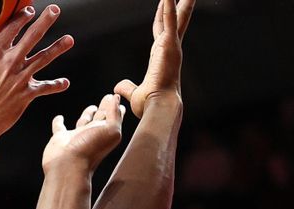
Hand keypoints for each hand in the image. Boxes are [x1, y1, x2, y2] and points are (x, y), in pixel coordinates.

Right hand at [0, 5, 72, 143]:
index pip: (10, 30)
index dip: (21, 19)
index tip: (29, 11)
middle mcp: (10, 63)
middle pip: (31, 38)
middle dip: (44, 22)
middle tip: (55, 10)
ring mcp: (20, 79)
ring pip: (43, 59)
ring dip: (58, 49)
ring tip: (69, 40)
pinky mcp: (27, 95)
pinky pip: (45, 88)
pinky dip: (55, 86)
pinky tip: (65, 83)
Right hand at [42, 94, 124, 173]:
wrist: (68, 165)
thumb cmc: (90, 150)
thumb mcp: (111, 130)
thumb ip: (114, 113)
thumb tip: (116, 98)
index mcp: (105, 131)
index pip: (113, 117)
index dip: (117, 108)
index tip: (118, 97)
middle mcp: (92, 133)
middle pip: (100, 118)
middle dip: (104, 108)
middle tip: (107, 98)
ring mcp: (76, 136)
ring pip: (83, 122)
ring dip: (87, 114)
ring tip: (92, 107)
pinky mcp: (60, 138)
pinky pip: (59, 127)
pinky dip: (58, 122)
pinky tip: (59, 118)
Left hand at [115, 0, 194, 116]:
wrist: (159, 107)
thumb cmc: (150, 104)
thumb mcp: (134, 93)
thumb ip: (126, 87)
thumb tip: (117, 88)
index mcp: (161, 56)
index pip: (161, 30)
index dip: (162, 16)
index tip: (163, 3)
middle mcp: (169, 48)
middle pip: (175, 20)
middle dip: (179, 4)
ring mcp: (171, 46)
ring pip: (176, 16)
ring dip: (181, 1)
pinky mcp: (169, 45)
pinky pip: (169, 21)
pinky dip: (169, 7)